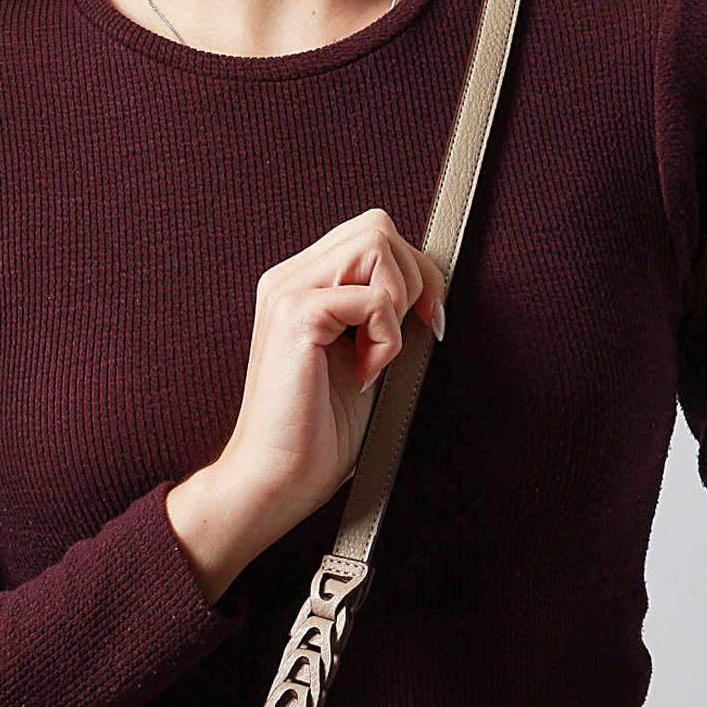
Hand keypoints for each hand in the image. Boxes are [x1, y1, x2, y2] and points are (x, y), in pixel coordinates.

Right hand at [166, 208, 446, 603]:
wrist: (276, 480)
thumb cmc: (316, 435)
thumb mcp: (363, 358)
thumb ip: (382, 315)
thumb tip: (430, 290)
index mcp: (300, 285)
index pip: (371, 236)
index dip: (415, 272)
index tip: (428, 323)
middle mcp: (288, 279)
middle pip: (377, 226)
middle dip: (414, 280)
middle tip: (407, 338)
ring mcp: (287, 292)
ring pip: (377, 244)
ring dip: (396, 305)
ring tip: (375, 357)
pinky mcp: (296, 315)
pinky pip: (373, 298)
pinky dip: (385, 339)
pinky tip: (363, 375)